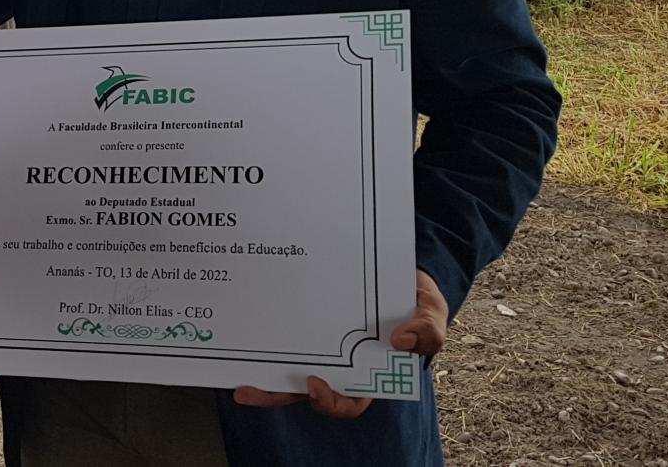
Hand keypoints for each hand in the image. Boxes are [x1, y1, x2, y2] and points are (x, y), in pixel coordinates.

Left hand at [232, 269, 449, 416]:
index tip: (314, 383)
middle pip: (305, 391)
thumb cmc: (414, 298)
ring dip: (261, 377)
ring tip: (236, 379)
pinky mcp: (303, 320)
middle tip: (254, 389)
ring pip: (286, 370)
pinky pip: (281, 335)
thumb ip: (427, 329)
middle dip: (276, 395)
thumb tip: (401, 339)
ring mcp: (318, 344)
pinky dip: (262, 338)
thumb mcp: (431, 312)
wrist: (397, 266)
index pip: (349, 400)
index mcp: (369, 371)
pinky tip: (243, 332)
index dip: (331, 400)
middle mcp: (339, 363)